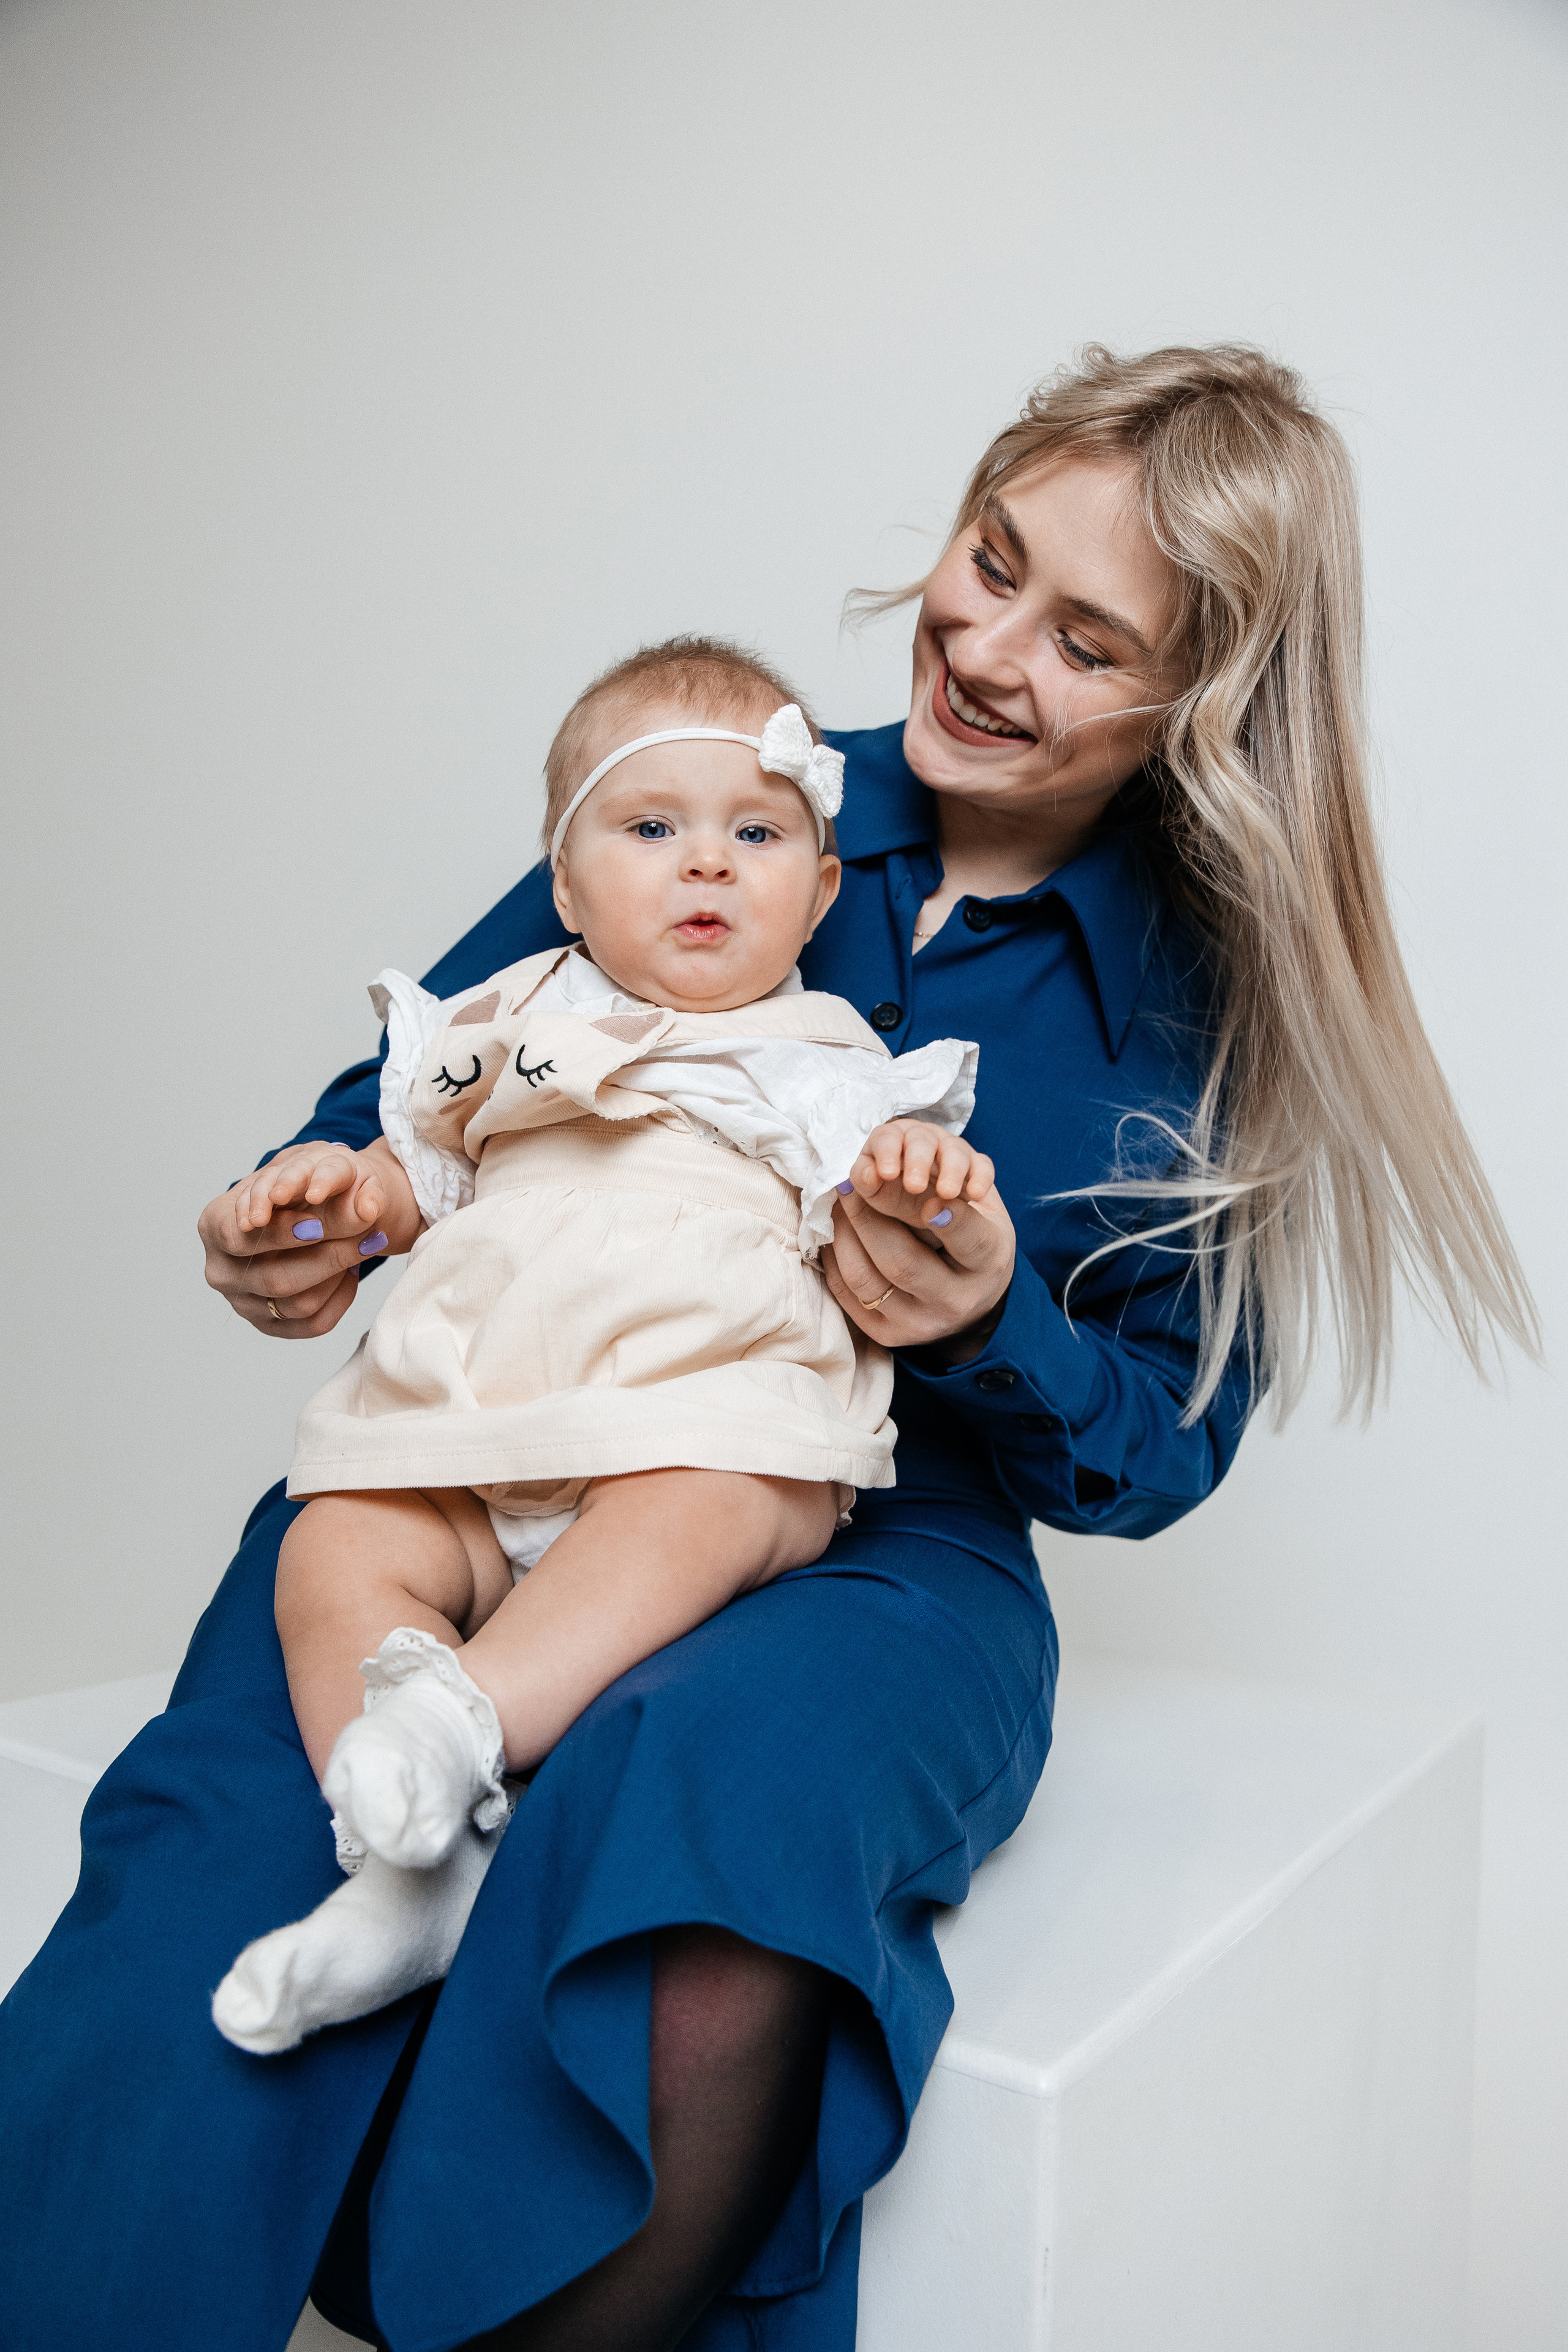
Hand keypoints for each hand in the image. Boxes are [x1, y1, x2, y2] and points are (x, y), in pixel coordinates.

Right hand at [198, 1136, 423, 1337]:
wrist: (296, 1208)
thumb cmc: (296, 1186)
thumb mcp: (305, 1169)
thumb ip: (327, 1183)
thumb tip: (367, 1211)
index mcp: (213, 1225)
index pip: (238, 1236)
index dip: (279, 1233)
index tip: (316, 1225)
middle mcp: (220, 1270)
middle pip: (276, 1278)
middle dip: (328, 1257)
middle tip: (368, 1237)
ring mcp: (243, 1303)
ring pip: (299, 1304)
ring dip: (339, 1276)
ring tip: (364, 1248)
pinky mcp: (269, 1326)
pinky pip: (313, 1324)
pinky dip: (341, 1298)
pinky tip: (352, 1272)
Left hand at [822, 1120, 1014, 1355]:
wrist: (973, 1301)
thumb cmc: (971, 1237)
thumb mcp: (979, 1209)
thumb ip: (946, 1185)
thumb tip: (891, 1167)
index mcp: (988, 1263)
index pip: (971, 1241)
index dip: (951, 1220)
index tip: (934, 1198)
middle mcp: (954, 1301)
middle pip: (904, 1262)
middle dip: (870, 1214)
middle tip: (853, 1179)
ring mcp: (918, 1324)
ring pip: (865, 1279)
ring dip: (843, 1232)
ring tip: (839, 1199)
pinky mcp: (886, 1334)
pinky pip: (845, 1292)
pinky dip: (833, 1254)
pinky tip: (834, 1228)